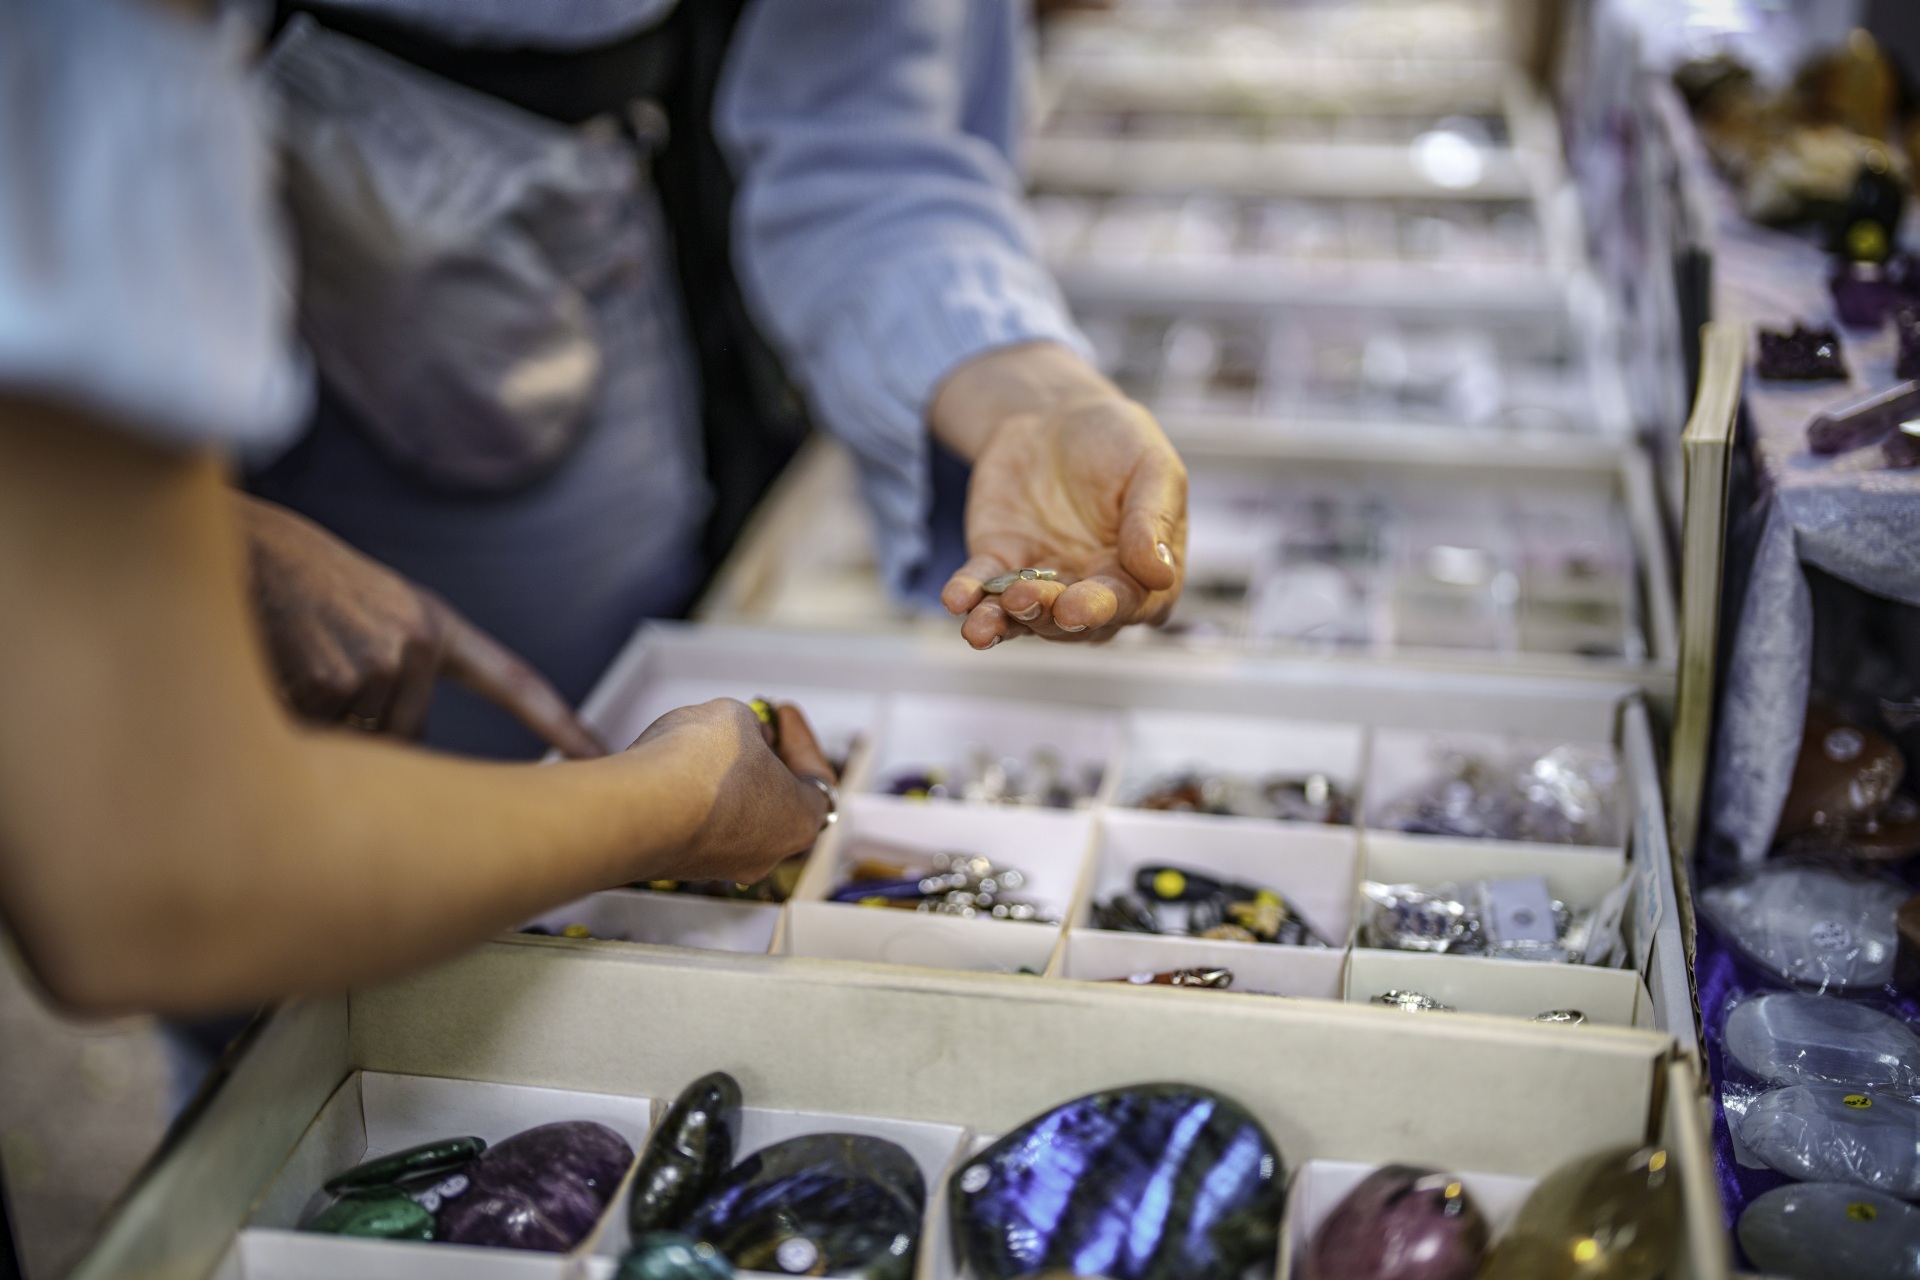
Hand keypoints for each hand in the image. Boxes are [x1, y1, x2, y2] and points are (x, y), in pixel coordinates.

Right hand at [237, 495, 605, 757]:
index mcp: (435, 625)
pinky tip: (274, 666)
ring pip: (354, 741)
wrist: (241, 544)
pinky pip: (314, 734)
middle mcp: (419, 644)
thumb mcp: (371, 610)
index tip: (599, 753)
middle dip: (365, 734)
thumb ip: (401, 668)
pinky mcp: (334, 679)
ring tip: (292, 660)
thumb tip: (400, 746)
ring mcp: (380, 662)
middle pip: (408, 739)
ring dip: (316, 722)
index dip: (558, 722)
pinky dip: (288, 717)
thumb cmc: (299, 582)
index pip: (512, 681)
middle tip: (323, 677)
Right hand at [629, 699, 834, 882]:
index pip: (817, 778)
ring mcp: (720, 864)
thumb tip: (745, 735)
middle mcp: (765, 853)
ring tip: (708, 743)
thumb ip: (751, 727)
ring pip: (735, 816)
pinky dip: (695, 797)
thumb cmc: (696, 769)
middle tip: (750, 728)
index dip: (800, 739)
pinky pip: (698, 825)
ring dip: (728, 779)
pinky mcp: (680, 864)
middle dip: (764, 760)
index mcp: (798, 821)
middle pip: (776, 801)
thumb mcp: (736, 718)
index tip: (780, 713)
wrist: (634, 808)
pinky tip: (679, 769)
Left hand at [931, 342, 1186, 648]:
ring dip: (1003, 622)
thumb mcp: (1153, 467)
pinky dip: (967, 594)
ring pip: (1024, 615)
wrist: (1057, 415)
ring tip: (982, 624)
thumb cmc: (1118, 442)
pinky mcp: (999, 561)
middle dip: (1048, 616)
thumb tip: (1161, 574)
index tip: (1076, 609)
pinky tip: (956, 599)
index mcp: (1142, 576)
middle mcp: (1093, 589)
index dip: (1103, 611)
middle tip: (1028, 600)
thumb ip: (1154, 521)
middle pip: (1072, 620)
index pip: (1129, 605)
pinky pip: (982, 585)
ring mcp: (1044, 582)